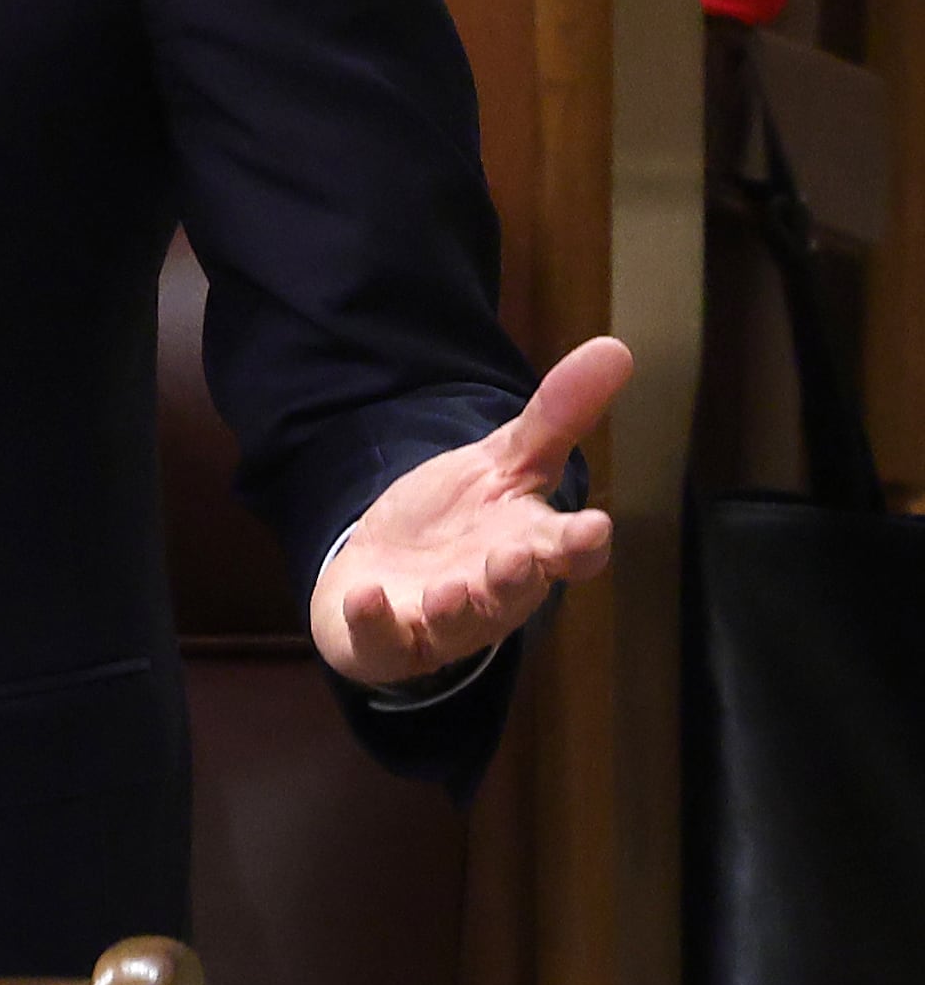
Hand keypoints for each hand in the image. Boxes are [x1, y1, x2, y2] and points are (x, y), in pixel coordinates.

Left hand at [312, 334, 630, 686]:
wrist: (390, 572)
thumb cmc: (460, 522)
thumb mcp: (502, 464)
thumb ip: (556, 417)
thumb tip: (617, 347)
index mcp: (530, 546)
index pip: (569, 552)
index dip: (582, 544)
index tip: (594, 527)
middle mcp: (493, 591)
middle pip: (514, 590)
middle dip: (516, 578)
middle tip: (514, 558)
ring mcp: (442, 619)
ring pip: (458, 621)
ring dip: (455, 606)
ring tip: (449, 589)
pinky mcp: (388, 636)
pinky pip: (383, 637)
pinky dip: (374, 620)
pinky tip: (366, 596)